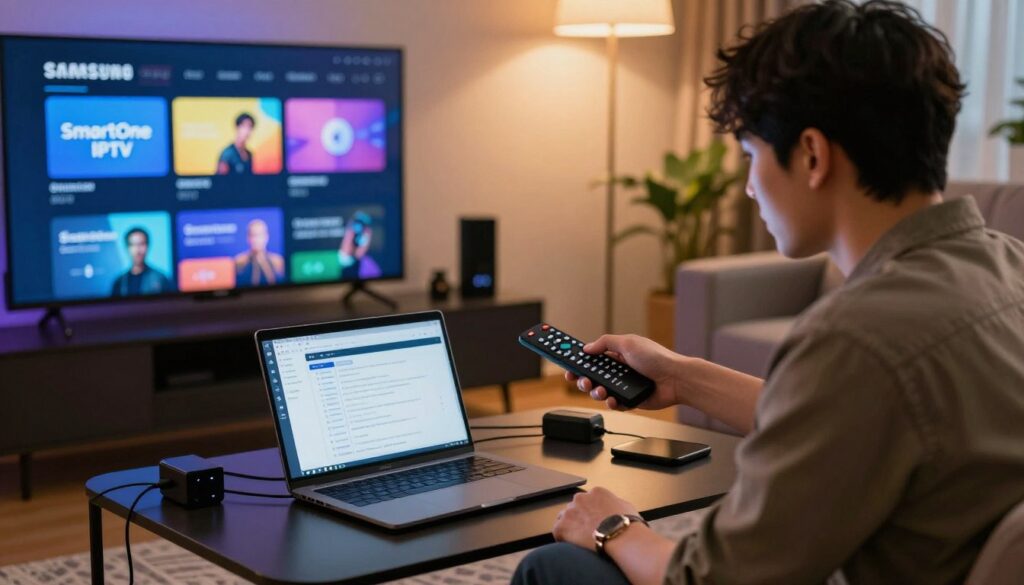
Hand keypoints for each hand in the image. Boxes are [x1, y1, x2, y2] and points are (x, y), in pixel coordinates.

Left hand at [552, 487, 639, 550]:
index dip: (589, 513)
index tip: (593, 521)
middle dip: (579, 518)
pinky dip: (563, 539)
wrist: (621, 537)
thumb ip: (613, 503)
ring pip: (564, 519)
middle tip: (586, 532)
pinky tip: (573, 545)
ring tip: (580, 540)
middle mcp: (580, 498)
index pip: (587, 500)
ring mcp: (570, 511)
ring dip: (570, 527)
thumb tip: (613, 507)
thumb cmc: (627, 524)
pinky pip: (557, 532)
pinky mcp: (562, 526)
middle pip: (574, 508)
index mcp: (596, 492)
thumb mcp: (625, 506)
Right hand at [565, 334, 682, 410]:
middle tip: (581, 380)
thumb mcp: (628, 342)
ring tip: (600, 390)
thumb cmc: (657, 358)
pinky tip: (612, 400)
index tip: (568, 366)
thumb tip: (587, 347)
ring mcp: (624, 386)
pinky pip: (614, 404)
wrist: (676, 379)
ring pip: (600, 392)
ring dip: (595, 392)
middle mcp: (619, 371)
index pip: (592, 359)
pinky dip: (610, 403)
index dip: (579, 363)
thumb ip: (605, 343)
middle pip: (592, 377)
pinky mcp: (630, 401)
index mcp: (616, 355)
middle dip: (583, 379)